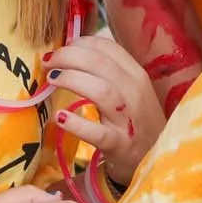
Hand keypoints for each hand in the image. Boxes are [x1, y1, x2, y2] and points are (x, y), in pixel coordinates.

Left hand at [47, 35, 166, 183]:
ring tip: (52, 79)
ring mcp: (128, 120)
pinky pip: (97, 133)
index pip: (109, 48)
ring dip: (73, 80)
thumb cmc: (135, 122)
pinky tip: (60, 117)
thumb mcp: (130, 92)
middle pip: (101, 64)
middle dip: (70, 56)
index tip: (63, 46)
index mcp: (137, 75)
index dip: (82, 43)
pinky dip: (77, 124)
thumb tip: (73, 51)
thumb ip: (108, 73)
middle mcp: (135, 93)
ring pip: (102, 91)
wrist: (153, 159)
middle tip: (49, 61)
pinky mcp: (119, 145)